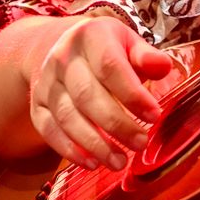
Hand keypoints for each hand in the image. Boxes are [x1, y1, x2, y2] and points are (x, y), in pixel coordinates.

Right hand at [26, 16, 176, 170]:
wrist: (61, 48)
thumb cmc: (105, 49)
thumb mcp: (128, 42)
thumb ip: (146, 56)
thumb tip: (162, 66)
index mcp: (90, 36)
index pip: (110, 67)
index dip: (132, 94)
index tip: (154, 116)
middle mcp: (63, 58)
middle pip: (87, 95)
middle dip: (116, 124)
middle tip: (140, 143)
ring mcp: (46, 82)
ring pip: (67, 116)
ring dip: (94, 143)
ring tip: (120, 162)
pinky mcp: (36, 104)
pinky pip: (49, 130)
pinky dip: (69, 150)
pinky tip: (92, 163)